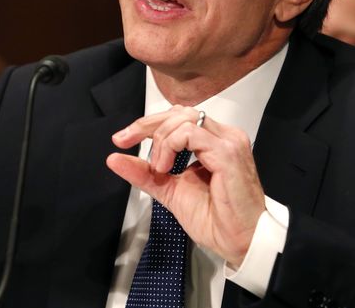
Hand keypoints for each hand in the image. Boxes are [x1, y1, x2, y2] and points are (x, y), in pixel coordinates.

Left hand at [106, 105, 264, 265]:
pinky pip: (190, 132)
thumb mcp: (169, 190)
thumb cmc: (216, 219)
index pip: (179, 117)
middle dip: (147, 125)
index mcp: (214, 141)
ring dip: (161, 140)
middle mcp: (224, 136)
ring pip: (183, 118)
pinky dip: (170, 145)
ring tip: (159, 168)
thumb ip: (145, 173)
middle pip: (179, 112)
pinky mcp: (227, 152)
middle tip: (125, 141)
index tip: (123, 139)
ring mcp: (228, 141)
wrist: (239, 242)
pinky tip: (166, 167)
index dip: (148, 124)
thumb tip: (115, 158)